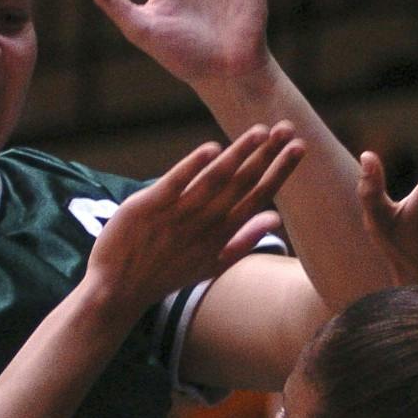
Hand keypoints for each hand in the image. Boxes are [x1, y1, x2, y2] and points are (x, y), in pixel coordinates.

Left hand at [85, 124, 302, 312]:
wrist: (118, 290)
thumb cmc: (167, 275)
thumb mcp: (212, 265)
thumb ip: (245, 241)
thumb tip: (276, 219)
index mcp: (222, 235)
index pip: (258, 196)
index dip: (279, 171)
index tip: (299, 148)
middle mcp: (204, 224)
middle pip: (242, 183)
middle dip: (268, 155)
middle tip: (288, 128)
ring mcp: (176, 215)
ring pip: (214, 179)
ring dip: (239, 154)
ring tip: (260, 131)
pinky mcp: (147, 207)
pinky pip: (174, 183)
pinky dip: (193, 166)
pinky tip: (212, 148)